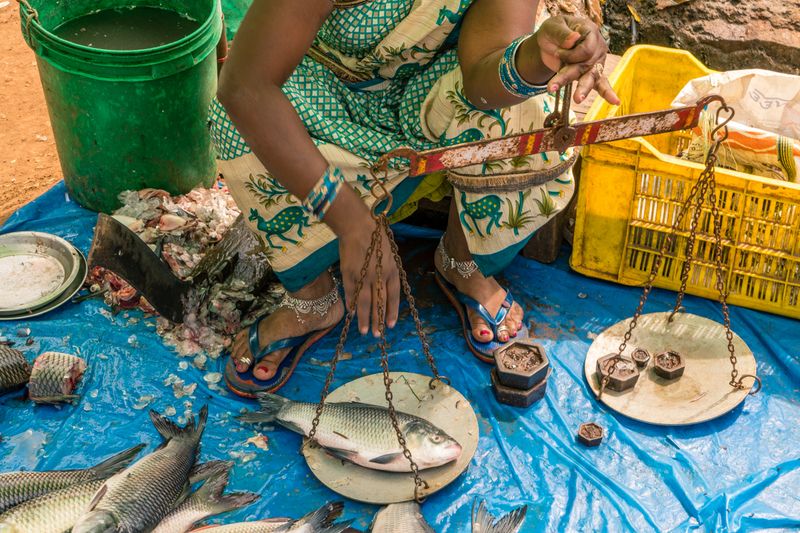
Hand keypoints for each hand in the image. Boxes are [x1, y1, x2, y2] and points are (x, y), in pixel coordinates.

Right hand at [338, 220, 399, 336]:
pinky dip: (352, 304)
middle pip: (380, 302)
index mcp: (392, 270)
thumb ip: (387, 269)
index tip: (391, 324)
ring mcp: (364, 276)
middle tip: (378, 334)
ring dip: (365, 318)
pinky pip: (351, 292)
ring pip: (366, 302)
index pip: (394, 296)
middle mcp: (379, 276)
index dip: (392, 311)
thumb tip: (385, 284)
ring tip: (365, 332)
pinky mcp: (349, 274)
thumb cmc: (375, 234)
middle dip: (379, 320)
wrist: (357, 225)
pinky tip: (352, 315)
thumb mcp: (389, 252)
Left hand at [534, 16, 619, 104]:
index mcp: (590, 32)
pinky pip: (601, 84)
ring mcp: (596, 62)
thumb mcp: (552, 27)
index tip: (557, 53)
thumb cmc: (553, 32)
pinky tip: (616, 102)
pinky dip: (607, 93)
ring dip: (583, 89)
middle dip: (568, 76)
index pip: (586, 50)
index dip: (570, 55)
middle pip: (587, 65)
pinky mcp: (591, 74)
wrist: (549, 42)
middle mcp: (596, 47)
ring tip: (577, 99)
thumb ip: (562, 33)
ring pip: (591, 77)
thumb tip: (574, 39)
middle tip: (554, 86)